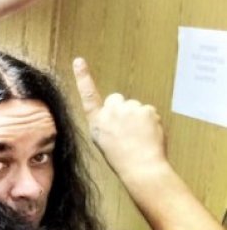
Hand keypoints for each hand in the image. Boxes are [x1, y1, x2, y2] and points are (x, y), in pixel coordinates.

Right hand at [72, 58, 167, 179]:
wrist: (141, 167)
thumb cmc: (121, 158)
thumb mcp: (102, 141)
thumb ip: (105, 123)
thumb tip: (114, 114)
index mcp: (97, 120)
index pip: (88, 94)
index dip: (83, 77)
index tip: (79, 61)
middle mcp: (110, 111)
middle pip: (117, 99)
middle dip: (122, 109)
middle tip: (127, 130)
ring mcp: (129, 109)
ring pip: (134, 107)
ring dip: (138, 118)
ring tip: (139, 137)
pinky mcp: (146, 110)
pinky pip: (149, 112)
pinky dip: (151, 122)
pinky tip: (148, 136)